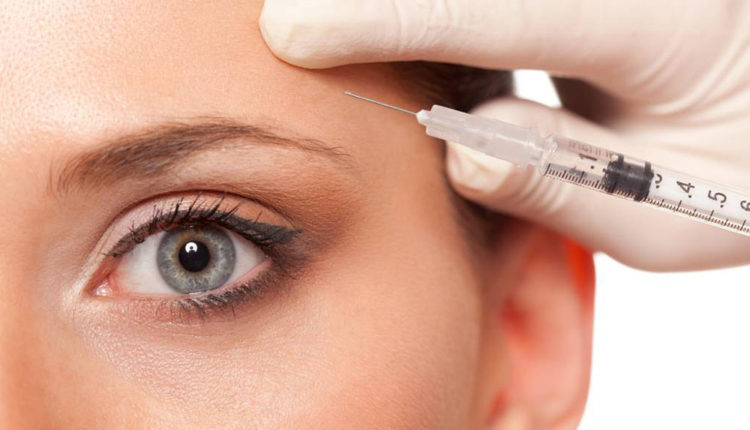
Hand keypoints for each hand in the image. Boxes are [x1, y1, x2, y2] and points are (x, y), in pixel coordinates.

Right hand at [259, 0, 749, 270]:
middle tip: (286, 16)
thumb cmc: (745, 182)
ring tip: (330, 31)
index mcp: (663, 26)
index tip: (290, 29)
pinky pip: (489, 3)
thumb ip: (562, 190)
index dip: (382, 17)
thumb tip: (461, 153)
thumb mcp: (672, 221)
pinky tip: (393, 39)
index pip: (493, 6)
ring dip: (404, 7)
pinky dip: (436, 16)